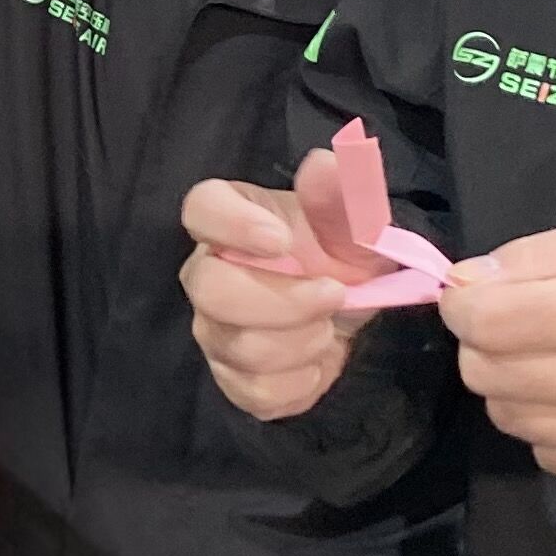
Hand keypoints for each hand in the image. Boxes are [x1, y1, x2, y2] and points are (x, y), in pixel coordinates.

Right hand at [181, 150, 384, 418]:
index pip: (201, 209)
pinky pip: (255, 392)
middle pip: (209, 291)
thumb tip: (326, 164)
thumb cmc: (339, 252)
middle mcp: (206, 273)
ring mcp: (213, 329)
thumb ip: (344, 193)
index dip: (233, 225)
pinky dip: (301, 382)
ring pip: (239, 347)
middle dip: (283, 301)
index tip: (281, 240)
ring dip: (303, 342)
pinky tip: (316, 362)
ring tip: (329, 327)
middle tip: (335, 294)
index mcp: (230, 220)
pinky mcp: (230, 378)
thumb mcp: (355, 221)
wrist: (348, 309)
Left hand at [439, 219, 555, 499]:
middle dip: (485, 344)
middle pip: (483, 371)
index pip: (487, 319)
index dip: (462, 305)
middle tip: (519, 329)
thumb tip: (465, 282)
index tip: (472, 298)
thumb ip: (539, 254)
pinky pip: (541, 453)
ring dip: (514, 386)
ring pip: (505, 415)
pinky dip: (548, 426)